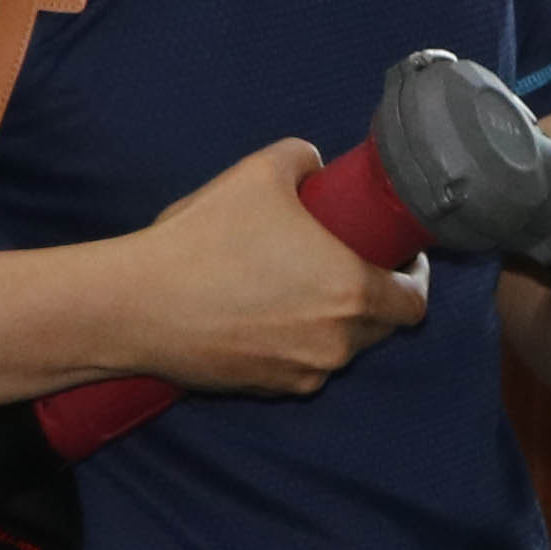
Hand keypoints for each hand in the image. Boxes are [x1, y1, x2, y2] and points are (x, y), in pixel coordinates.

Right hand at [123, 141, 431, 397]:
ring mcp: (301, 373)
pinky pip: (299, 366)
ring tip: (298, 287)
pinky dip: (294, 344)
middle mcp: (336, 343)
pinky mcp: (265, 390)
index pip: (414, 303)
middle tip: (345, 264)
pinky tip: (263, 314)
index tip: (396, 258)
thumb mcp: (260, 173)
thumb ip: (304, 159)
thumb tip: (317, 167)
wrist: (136, 306)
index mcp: (351, 291)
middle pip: (380, 327)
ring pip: (338, 348)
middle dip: (373, 297)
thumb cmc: (203, 239)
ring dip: (332, 322)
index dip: (413, 278)